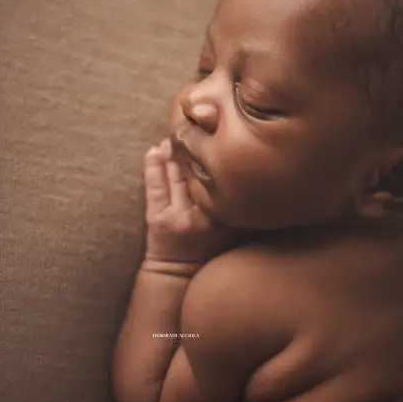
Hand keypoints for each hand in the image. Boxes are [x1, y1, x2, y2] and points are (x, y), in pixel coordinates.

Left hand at [142, 138, 235, 273]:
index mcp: (225, 216)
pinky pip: (154, 186)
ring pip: (176, 176)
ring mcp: (178, 216)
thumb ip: (242, 204)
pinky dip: (153, 167)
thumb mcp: (235, 230)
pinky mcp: (157, 218)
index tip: (218, 134)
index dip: (218, 155)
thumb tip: (250, 170)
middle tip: (193, 125)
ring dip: (173, 154)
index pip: (221, 178)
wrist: (178, 275)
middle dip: (194, 149)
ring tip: (175, 136)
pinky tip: (154, 151)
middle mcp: (203, 215)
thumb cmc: (209, 250)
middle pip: (197, 173)